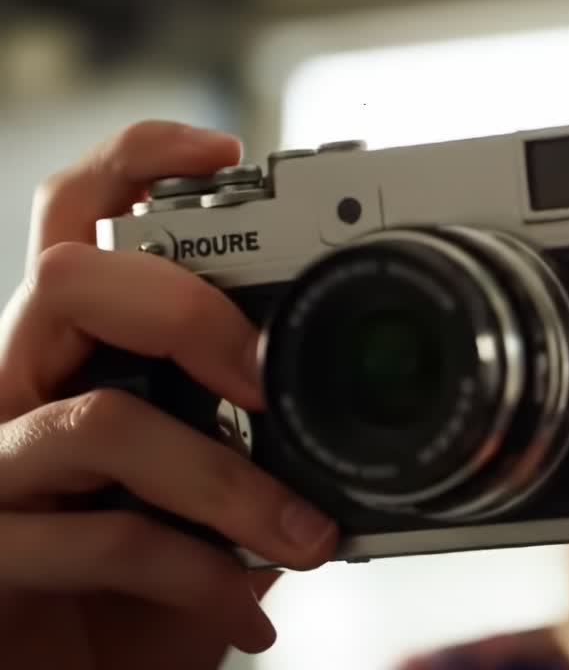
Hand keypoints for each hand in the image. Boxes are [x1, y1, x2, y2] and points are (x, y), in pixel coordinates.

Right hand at [0, 122, 339, 669]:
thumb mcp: (209, 485)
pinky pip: (100, 540)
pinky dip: (197, 572)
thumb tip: (348, 409)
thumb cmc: (144, 577)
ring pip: (98, 424)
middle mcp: (20, 388)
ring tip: (304, 535)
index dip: (132, 163)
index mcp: (77, 353)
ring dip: (225, 482)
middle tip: (265, 377)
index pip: (75, 221)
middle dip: (185, 311)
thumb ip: (252, 434)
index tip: (225, 150)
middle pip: (65, 279)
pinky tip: (246, 605)